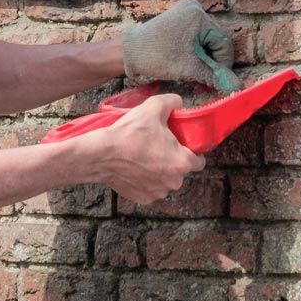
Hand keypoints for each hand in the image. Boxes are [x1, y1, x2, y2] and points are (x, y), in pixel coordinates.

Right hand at [85, 94, 204, 203]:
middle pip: (181, 170)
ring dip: (159, 171)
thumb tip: (178, 102)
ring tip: (144, 157)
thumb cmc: (129, 134)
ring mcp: (158, 192)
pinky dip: (145, 181)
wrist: (100, 154)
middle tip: (158, 146)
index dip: (193, 151)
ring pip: (165, 180)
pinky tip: (135, 169)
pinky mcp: (143, 198)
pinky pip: (150, 188)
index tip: (182, 145)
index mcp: (182, 162)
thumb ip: (172, 101)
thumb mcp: (153, 107)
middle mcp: (174, 182)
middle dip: (172, 160)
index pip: (200, 161)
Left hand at [120, 0, 238, 90]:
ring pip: (206, 39)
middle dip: (212, 61)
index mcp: (199, 15)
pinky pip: (196, 36)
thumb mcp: (190, 68)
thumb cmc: (158, 57)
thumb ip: (215, 76)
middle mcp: (195, 8)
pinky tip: (189, 62)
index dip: (222, 64)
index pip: (223, 43)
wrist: (129, 52)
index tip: (215, 80)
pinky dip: (196, 50)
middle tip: (204, 79)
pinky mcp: (179, 18)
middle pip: (215, 40)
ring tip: (196, 72)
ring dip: (204, 57)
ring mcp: (186, 12)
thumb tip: (237, 87)